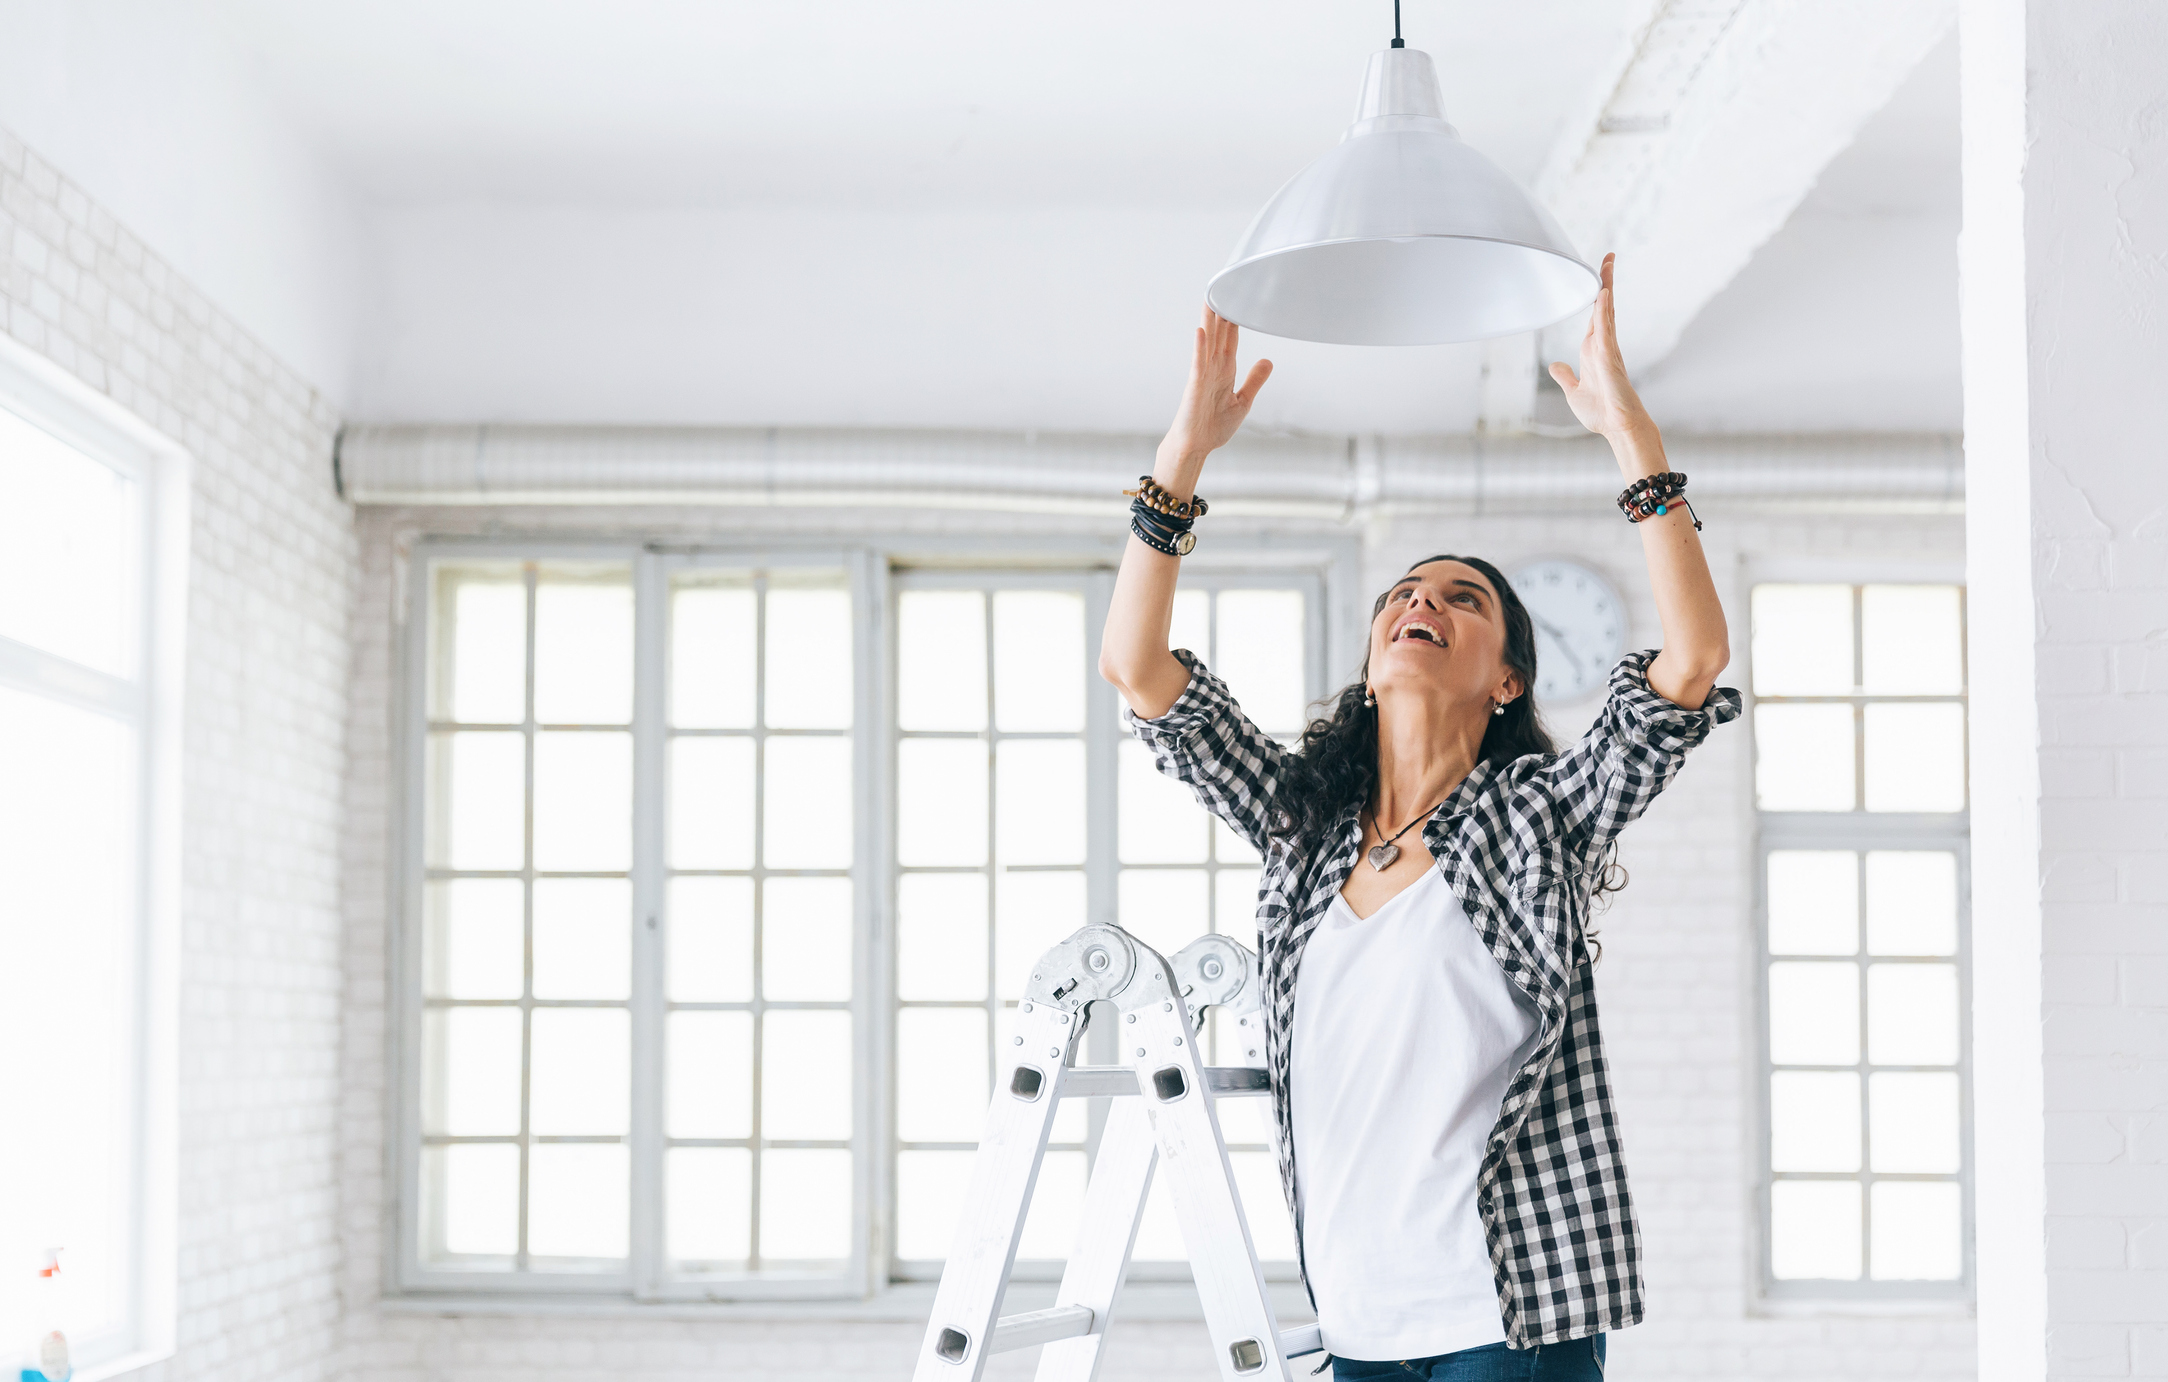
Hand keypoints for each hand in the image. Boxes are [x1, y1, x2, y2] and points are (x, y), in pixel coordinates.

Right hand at [1160, 306, 1272, 463]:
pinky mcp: (1195, 387)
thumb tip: (1268, 360)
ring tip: (1210, 298)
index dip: (1235, 319)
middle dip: (1221, 312)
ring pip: (1207, 343)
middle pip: (1218, 334)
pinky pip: (1198, 364)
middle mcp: (1213, 368)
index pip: (1231, 339)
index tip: (1239, 298)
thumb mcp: (1243, 401)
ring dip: (1209, 322)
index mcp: (1225, 371)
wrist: (1197, 447)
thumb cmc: (1214, 426)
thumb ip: (1254, 380)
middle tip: (1225, 285)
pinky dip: (1200, 348)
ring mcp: (1202, 376)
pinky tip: (1202, 332)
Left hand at [1549, 254, 1654, 441]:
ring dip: (1606, 287)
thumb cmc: (1601, 411)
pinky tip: (1602, 294)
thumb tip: (1555, 365)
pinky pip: (1605, 329)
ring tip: (1607, 263)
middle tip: (1608, 257)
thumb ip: (1565, 376)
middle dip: (1605, 281)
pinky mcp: (1609, 358)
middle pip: (1604, 306)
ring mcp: (1607, 349)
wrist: (1617, 427)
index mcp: (1593, 350)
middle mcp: (1602, 345)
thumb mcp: (1573, 390)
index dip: (1596, 295)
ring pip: (1607, 311)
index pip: (1595, 315)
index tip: (1598, 275)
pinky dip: (1603, 311)